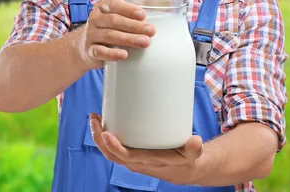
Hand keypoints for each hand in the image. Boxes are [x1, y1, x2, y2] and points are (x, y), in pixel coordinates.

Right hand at [77, 0, 155, 69]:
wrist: (83, 48)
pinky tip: (124, 54)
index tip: (142, 15)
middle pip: (114, 21)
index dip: (128, 9)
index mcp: (102, 8)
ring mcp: (91, 35)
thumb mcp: (113, 20)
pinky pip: (100, 51)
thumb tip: (157, 19)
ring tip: (144, 42)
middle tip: (150, 30)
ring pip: (109, 35)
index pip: (114, 5)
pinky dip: (112, 53)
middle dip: (134, 26)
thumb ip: (129, 17)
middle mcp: (95, 20)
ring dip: (128, 39)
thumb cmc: (106, 31)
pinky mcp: (90, 51)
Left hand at [89, 113, 203, 184]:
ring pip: (109, 152)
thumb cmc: (187, 159)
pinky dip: (104, 137)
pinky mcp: (131, 154)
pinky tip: (103, 123)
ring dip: (98, 136)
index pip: (126, 157)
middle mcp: (137, 163)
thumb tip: (195, 141)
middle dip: (98, 137)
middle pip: (111, 154)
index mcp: (148, 162)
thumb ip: (194, 148)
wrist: (186, 170)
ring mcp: (132, 159)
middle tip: (94, 118)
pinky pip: (113, 149)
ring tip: (94, 118)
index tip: (105, 133)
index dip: (114, 146)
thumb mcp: (193, 154)